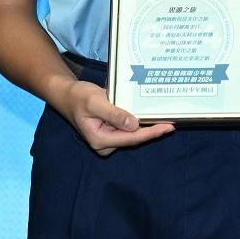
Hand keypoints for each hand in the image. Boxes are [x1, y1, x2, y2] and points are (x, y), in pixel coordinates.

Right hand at [54, 76, 174, 156]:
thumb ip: (114, 114)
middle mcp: (105, 144)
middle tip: (172, 121)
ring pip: (132, 134)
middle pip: (134, 138)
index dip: (151, 133)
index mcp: (100, 139)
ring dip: (147, 126)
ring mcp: (108, 140)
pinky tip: (151, 116)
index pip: (131, 138)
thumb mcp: (95, 102)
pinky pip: (128, 129)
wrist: (67, 95)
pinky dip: (139, 123)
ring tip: (166, 118)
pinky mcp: (111, 133)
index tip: (168, 127)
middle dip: (152, 130)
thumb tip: (134, 125)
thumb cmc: (78, 96)